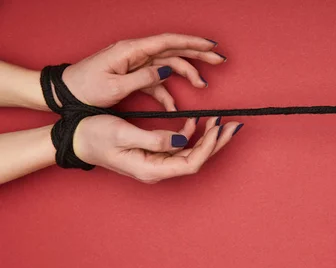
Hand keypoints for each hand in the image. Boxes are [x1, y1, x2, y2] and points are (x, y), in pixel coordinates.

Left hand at [62, 33, 225, 109]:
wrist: (65, 93)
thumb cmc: (85, 88)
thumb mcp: (114, 87)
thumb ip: (143, 78)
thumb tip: (167, 71)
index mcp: (130, 51)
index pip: (167, 42)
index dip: (192, 43)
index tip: (211, 46)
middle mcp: (136, 54)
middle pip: (173, 49)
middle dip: (198, 53)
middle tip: (219, 59)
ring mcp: (136, 64)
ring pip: (168, 65)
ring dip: (187, 74)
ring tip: (203, 85)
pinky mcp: (134, 76)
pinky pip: (156, 82)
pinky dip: (168, 93)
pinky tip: (176, 106)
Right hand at [73, 116, 242, 182]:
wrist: (75, 140)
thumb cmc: (94, 136)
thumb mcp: (122, 134)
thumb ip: (153, 139)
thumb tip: (183, 139)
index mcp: (152, 169)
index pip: (191, 162)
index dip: (209, 146)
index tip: (219, 126)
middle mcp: (158, 170)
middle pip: (197, 160)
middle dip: (217, 143)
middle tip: (234, 125)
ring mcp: (157, 164)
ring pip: (192, 154)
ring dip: (209, 139)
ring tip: (222, 122)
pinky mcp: (154, 155)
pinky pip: (180, 149)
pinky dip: (192, 135)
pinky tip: (197, 122)